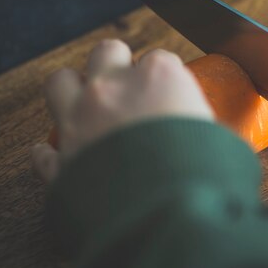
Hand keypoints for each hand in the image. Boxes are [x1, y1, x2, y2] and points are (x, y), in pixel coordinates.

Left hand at [31, 39, 213, 182]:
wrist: (165, 215)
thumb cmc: (202, 174)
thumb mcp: (222, 143)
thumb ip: (210, 132)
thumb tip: (216, 140)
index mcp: (159, 77)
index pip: (162, 59)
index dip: (166, 77)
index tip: (170, 93)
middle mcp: (114, 88)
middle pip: (108, 52)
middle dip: (117, 65)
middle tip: (128, 88)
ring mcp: (80, 119)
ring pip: (60, 81)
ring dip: (73, 89)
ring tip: (87, 105)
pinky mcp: (60, 160)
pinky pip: (45, 152)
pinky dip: (52, 154)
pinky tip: (65, 158)